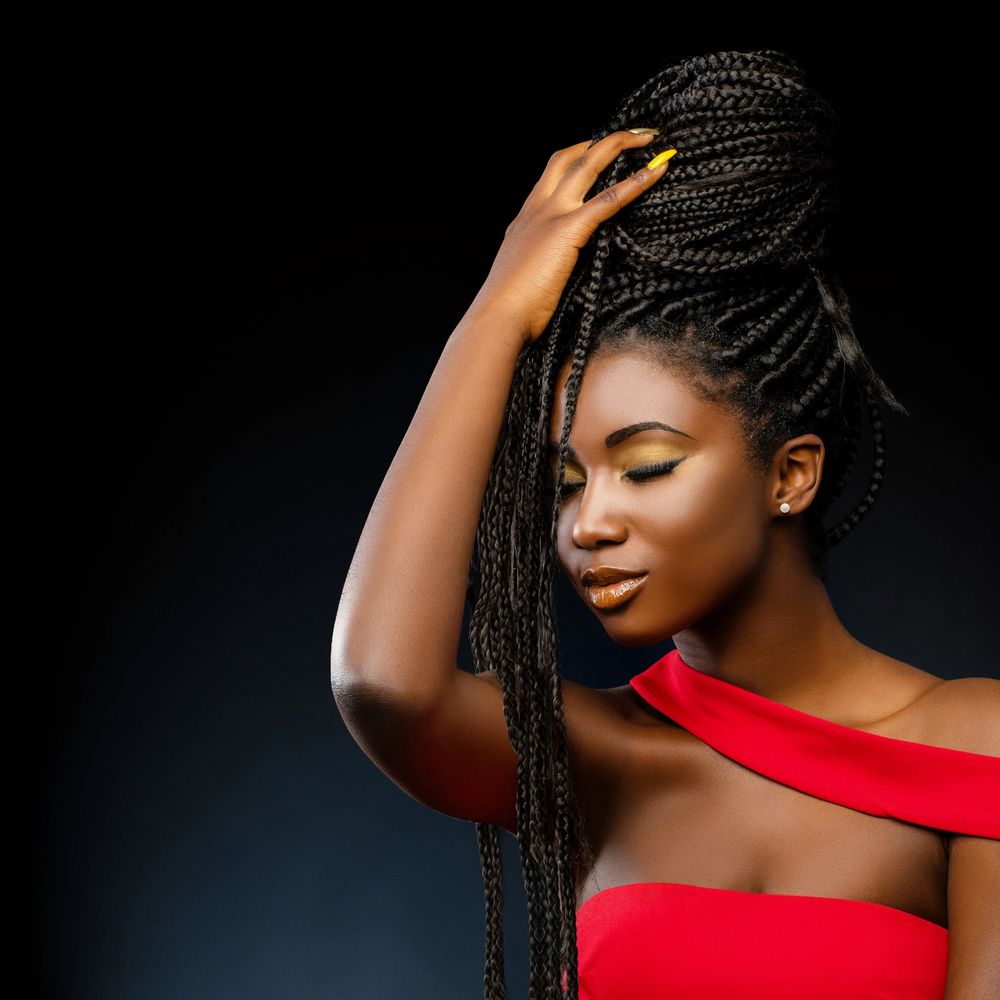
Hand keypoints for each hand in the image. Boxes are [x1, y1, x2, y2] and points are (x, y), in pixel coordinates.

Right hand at [475, 130, 671, 344]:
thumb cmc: (510, 307)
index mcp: (526, 218)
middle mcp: (538, 208)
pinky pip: (609, 199)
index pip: (553, 172)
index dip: (578, 154)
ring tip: (648, 139)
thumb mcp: (522, 274)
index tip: (598, 150)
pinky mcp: (569, 230)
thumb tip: (553, 270)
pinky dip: (636, 182)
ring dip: (620, 145)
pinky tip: (657, 170)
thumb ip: (539, 261)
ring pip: (588, 165)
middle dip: (603, 140)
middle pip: (571, 157)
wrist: (498, 316)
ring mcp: (552, 215)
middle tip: (633, 134)